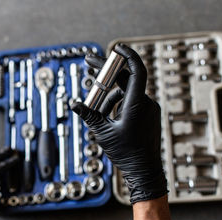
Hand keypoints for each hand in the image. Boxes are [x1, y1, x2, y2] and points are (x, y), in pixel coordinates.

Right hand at [71, 44, 166, 203]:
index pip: (136, 70)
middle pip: (125, 79)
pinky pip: (131, 102)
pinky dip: (117, 103)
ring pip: (126, 92)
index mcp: (136, 104)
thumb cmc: (127, 153)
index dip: (127, 55)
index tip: (116, 47)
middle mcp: (145, 103)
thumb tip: (73, 103)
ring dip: (109, 95)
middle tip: (89, 64)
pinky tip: (107, 114)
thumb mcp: (103, 133)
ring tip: (96, 107)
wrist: (145, 170)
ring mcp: (148, 109)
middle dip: (106, 73)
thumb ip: (89, 115)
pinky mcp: (147, 115)